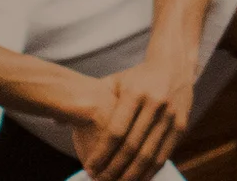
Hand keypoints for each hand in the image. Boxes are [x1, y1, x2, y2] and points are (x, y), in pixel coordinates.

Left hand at [70, 55, 195, 180]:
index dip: (102, 153)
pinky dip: (150, 171)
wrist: (173, 65)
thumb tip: (55, 119)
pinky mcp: (181, 125)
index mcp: (134, 92)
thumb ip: (88, 102)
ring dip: (132, 174)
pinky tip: (138, 180)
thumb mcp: (115, 82)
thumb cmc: (137, 77)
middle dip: (115, 168)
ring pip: (149, 154)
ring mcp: (170, 115)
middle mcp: (154, 104)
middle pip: (132, 146)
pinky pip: (164, 154)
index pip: (116, 130)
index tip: (90, 168)